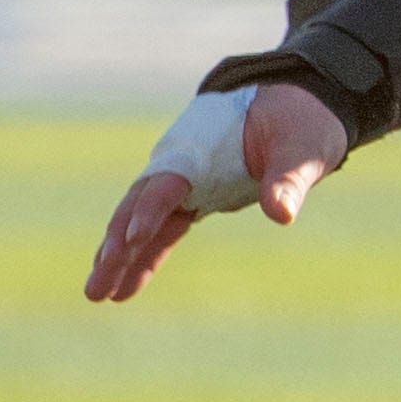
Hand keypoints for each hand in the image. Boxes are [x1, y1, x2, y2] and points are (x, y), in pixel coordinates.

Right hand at [84, 80, 347, 300]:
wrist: (300, 106)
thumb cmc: (302, 122)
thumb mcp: (304, 147)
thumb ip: (288, 178)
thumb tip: (282, 214)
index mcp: (202, 147)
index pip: (167, 182)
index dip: (150, 210)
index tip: (133, 239)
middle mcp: (183, 165)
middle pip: (138, 206)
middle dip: (116, 245)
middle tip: (96, 283)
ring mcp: (186, 184)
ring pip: (141, 224)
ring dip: (120, 259)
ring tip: (97, 295)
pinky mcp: (194, 199)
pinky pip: (161, 233)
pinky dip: (144, 258)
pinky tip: (124, 291)